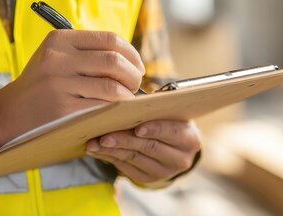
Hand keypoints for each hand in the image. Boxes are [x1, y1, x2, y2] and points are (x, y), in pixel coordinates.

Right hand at [0, 30, 144, 152]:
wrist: (9, 113)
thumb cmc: (41, 85)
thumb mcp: (56, 58)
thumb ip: (87, 53)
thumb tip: (132, 61)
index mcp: (59, 40)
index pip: (110, 39)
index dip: (131, 54)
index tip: (137, 67)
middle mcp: (57, 58)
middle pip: (114, 62)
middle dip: (133, 76)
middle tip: (135, 86)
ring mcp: (58, 84)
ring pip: (112, 87)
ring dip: (128, 97)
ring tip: (126, 102)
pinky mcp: (62, 109)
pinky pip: (101, 108)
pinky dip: (116, 112)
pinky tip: (115, 114)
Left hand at [86, 120, 201, 184]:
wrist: (175, 147)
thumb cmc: (168, 121)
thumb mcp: (170, 114)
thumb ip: (155, 110)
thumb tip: (127, 104)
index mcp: (189, 138)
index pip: (171, 132)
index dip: (154, 129)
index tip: (137, 128)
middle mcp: (180, 158)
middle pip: (148, 147)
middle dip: (124, 140)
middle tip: (104, 136)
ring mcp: (164, 171)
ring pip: (134, 158)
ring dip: (111, 150)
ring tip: (93, 144)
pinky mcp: (149, 178)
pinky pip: (127, 167)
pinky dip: (110, 157)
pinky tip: (97, 150)